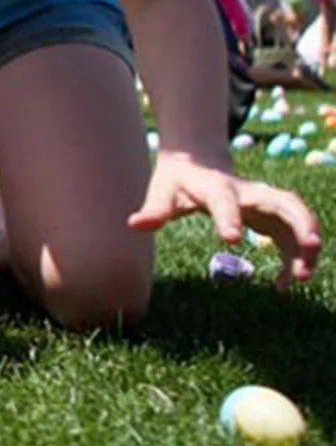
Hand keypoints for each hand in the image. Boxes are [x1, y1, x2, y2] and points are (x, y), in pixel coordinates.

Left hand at [129, 149, 320, 291]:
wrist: (197, 161)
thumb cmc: (177, 180)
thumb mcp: (161, 191)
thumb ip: (154, 209)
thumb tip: (134, 225)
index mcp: (215, 186)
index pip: (223, 199)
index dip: (228, 217)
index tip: (230, 239)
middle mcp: (247, 191)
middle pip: (282, 200)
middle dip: (299, 222)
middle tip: (311, 248)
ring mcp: (263, 202)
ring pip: (296, 216)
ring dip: (305, 243)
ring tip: (302, 278)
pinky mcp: (271, 216)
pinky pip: (291, 236)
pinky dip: (295, 258)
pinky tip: (283, 285)